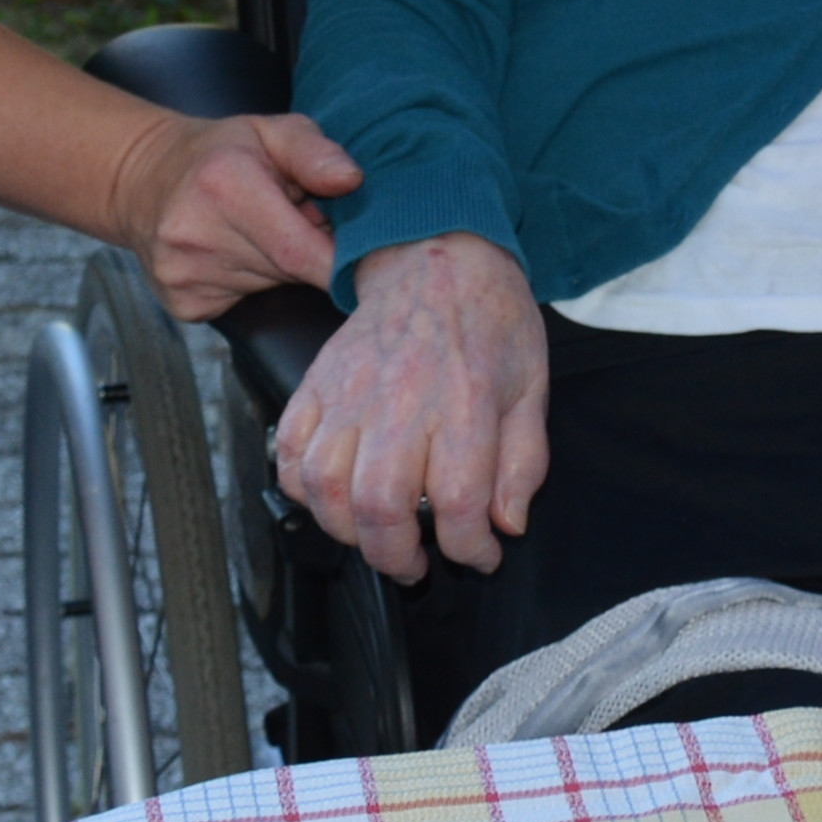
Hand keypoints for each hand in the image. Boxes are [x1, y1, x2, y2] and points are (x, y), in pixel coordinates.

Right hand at [119, 109, 361, 324]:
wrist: (143, 178)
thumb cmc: (220, 151)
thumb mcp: (270, 130)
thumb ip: (314, 151)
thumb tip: (350, 180)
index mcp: (224, 184)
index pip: (299, 249)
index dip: (338, 260)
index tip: (363, 255)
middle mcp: (195, 234)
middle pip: (289, 270)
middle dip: (309, 250)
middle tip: (297, 218)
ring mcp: (182, 274)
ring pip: (268, 287)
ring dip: (280, 265)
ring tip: (260, 230)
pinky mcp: (182, 304)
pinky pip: (242, 303)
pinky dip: (251, 281)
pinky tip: (233, 252)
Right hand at [273, 234, 550, 582]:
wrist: (437, 258)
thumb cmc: (490, 323)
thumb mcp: (531, 388)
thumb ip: (523, 462)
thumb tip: (506, 525)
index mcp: (464, 403)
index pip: (456, 503)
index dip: (468, 549)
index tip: (479, 556)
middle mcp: (401, 401)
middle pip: (380, 506)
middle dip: (397, 556)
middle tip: (415, 563)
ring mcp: (349, 393)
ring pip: (326, 488)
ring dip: (348, 531)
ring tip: (376, 535)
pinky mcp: (315, 386)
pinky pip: (291, 455)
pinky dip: (304, 490)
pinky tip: (335, 498)